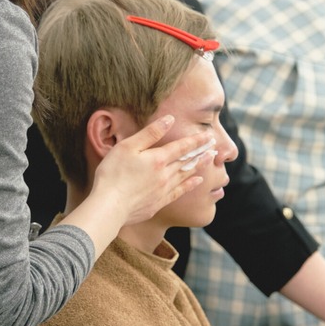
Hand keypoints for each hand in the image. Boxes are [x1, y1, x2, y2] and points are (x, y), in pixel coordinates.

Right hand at [91, 115, 213, 225]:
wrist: (109, 206)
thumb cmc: (113, 174)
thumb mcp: (128, 147)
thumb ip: (150, 133)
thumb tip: (170, 119)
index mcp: (158, 159)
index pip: (182, 147)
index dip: (196, 141)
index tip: (209, 136)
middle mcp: (165, 175)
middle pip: (187, 161)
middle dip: (201, 152)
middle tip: (215, 147)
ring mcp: (163, 190)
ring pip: (186, 175)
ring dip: (199, 166)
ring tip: (210, 160)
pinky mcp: (158, 203)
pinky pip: (180, 192)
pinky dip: (190, 185)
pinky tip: (197, 182)